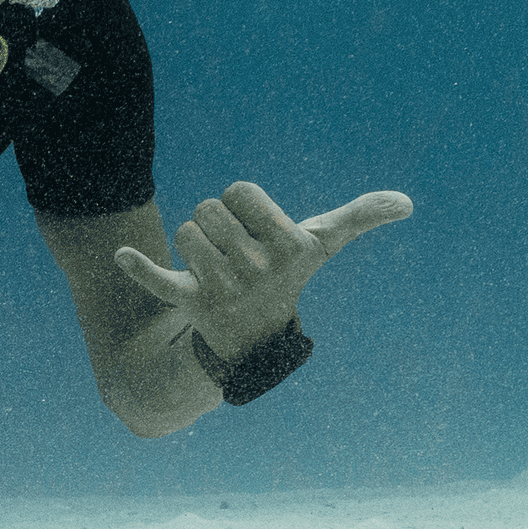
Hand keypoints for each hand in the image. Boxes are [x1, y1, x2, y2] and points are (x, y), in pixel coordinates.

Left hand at [110, 181, 414, 355]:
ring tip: (213, 269)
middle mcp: (258, 269)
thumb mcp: (321, 244)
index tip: (255, 231)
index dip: (241, 204)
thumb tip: (407, 202)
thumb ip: (360, 217)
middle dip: (215, 223)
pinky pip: (158, 281)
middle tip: (232, 253)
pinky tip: (120, 256)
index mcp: (287, 247)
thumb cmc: (286, 276)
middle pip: (208, 210)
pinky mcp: (188, 303)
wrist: (252, 338)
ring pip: (185, 232)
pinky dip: (139, 269)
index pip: (239, 190)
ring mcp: (223, 288)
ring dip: (193, 244)